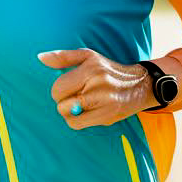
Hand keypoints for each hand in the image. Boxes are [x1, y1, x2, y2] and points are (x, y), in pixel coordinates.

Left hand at [36, 48, 158, 128]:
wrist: (140, 84)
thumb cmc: (108, 69)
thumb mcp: (88, 56)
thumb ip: (63, 57)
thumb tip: (40, 57)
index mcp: (91, 69)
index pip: (58, 88)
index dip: (58, 90)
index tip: (67, 88)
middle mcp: (98, 86)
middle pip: (62, 104)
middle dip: (63, 102)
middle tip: (74, 96)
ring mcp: (105, 103)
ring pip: (69, 116)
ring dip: (69, 112)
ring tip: (79, 104)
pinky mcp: (108, 117)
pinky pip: (80, 124)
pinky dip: (77, 120)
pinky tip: (86, 112)